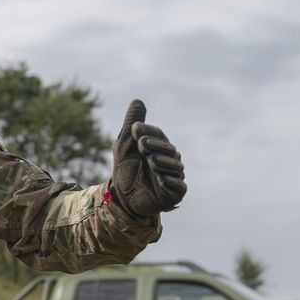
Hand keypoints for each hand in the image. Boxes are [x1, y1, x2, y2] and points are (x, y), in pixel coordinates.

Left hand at [110, 99, 185, 218]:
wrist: (121, 199)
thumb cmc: (124, 171)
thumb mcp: (123, 146)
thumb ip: (130, 124)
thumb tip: (138, 100)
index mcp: (158, 146)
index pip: (157, 134)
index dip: (148, 131)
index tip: (134, 129)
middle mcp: (169, 159)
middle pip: (168, 149)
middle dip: (156, 146)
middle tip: (141, 144)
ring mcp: (173, 176)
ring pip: (175, 167)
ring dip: (164, 162)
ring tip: (152, 161)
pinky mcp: (175, 194)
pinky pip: (179, 187)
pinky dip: (172, 182)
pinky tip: (162, 179)